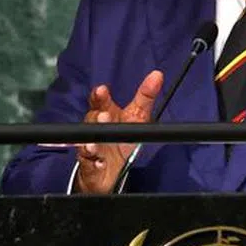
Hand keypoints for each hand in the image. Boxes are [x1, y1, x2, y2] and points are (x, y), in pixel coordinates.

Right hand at [74, 70, 163, 193]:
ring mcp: (91, 147)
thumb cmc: (121, 138)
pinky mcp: (90, 166)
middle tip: (104, 116)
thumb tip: (157, 75)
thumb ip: (145, 96)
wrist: (109, 170)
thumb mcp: (137, 117)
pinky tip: (99, 163)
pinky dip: (94, 164)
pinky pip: (90, 164)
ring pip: (88, 143)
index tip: (102, 90)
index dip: (99, 96)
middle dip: (98, 118)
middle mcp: (96, 129)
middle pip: (93, 121)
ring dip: (92, 143)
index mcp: (106, 114)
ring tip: (95, 144)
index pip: (99, 102)